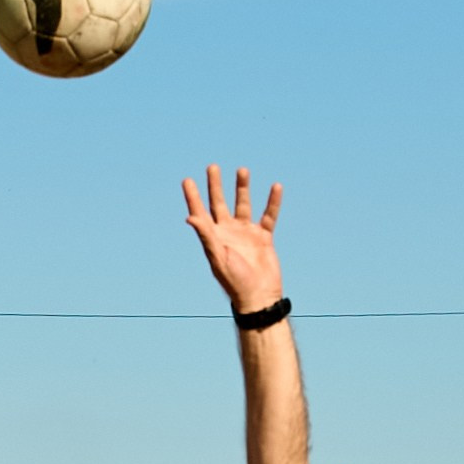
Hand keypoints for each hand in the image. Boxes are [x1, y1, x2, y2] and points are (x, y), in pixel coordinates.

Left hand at [182, 166, 284, 313]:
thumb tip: (190, 217)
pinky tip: (275, 187)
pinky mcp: (263, 237)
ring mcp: (246, 233)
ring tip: (242, 170)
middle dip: (216, 186)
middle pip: (220, 203)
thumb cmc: (235, 280)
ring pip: (244, 205)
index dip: (193, 197)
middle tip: (212, 167)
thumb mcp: (218, 257)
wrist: (259, 296)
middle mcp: (228, 232)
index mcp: (213, 237)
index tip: (188, 180)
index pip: (201, 212)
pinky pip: (268, 215)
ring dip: (242, 188)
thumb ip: (206, 235)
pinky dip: (272, 202)